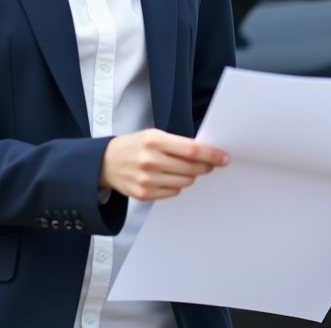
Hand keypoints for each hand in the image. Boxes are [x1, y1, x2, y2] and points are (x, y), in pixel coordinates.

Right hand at [101, 129, 228, 200]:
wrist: (106, 162)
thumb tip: (206, 153)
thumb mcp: (154, 135)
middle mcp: (150, 160)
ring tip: (181, 169)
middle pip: (191, 168)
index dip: (211, 155)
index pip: (192, 150)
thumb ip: (178, 143)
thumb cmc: (134, 146)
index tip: (224, 158)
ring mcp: (146, 179)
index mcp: (154, 140)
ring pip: (185, 182)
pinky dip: (176, 186)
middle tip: (208, 164)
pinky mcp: (144, 194)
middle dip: (205, 167)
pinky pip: (173, 192)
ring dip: (190, 176)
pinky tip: (168, 177)